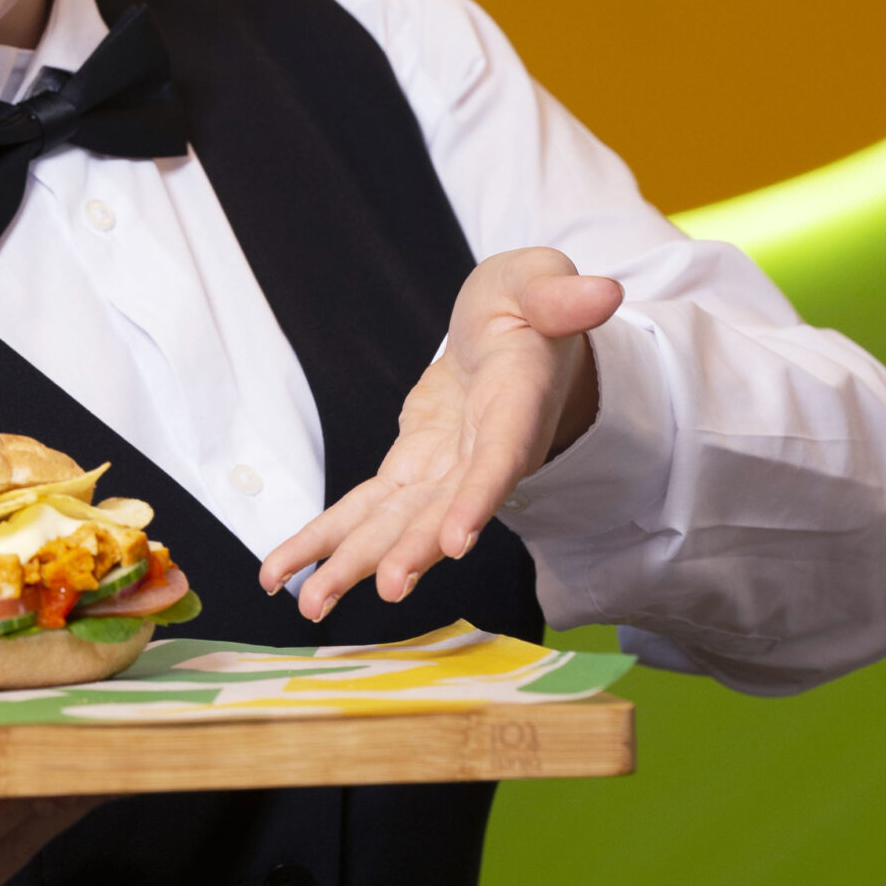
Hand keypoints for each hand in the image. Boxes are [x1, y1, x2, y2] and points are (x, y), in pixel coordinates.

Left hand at [260, 246, 621, 622]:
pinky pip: (365, 510)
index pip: (500, 459)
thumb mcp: (540, 282)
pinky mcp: (412, 470)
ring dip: (354, 563)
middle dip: (413, 550)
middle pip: (446, 510)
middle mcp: (483, 454)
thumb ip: (563, 295)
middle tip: (385, 588)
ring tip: (312, 603)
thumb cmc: (527, 306)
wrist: (510, 335)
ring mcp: (446, 470)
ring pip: (399, 524)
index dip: (478, 499)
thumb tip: (603, 292)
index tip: (457, 540)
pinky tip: (282, 570)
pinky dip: (324, 537)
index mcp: (517, 405)